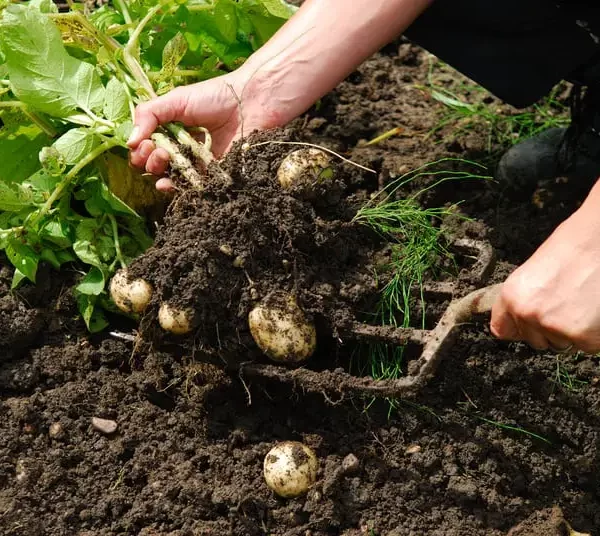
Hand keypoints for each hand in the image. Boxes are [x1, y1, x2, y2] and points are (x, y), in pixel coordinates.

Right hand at [127, 71, 275, 190]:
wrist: (253, 102)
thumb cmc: (216, 96)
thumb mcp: (176, 100)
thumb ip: (149, 114)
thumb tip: (129, 141)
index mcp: (173, 132)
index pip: (149, 148)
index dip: (142, 149)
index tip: (145, 143)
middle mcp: (185, 150)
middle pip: (158, 166)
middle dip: (148, 161)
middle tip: (156, 151)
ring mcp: (201, 165)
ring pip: (173, 179)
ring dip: (160, 175)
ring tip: (163, 161)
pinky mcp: (217, 177)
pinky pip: (195, 189)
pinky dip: (179, 189)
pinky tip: (169, 183)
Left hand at [491, 188, 599, 353]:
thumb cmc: (574, 246)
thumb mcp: (534, 272)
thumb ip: (524, 298)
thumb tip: (521, 319)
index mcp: (511, 296)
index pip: (502, 330)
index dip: (519, 327)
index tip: (529, 323)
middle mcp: (527, 313)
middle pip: (535, 340)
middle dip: (550, 328)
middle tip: (567, 303)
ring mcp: (555, 326)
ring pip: (561, 344)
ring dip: (572, 330)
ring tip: (583, 302)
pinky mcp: (583, 336)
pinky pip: (586, 346)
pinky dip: (593, 333)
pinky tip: (595, 310)